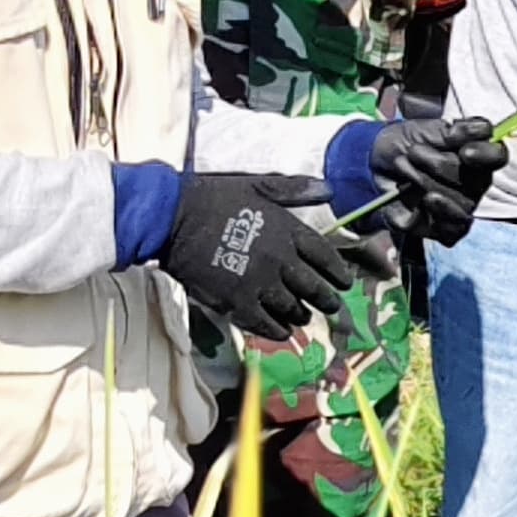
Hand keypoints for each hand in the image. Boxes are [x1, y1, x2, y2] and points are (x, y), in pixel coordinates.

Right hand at [163, 170, 355, 339]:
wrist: (171, 217)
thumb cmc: (213, 198)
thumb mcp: (257, 185)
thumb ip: (295, 189)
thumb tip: (329, 189)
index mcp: (288, 230)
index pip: (326, 257)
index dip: (338, 272)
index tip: (344, 282)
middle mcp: (280, 259)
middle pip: (314, 288)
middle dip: (327, 300)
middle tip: (332, 306)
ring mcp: (259, 283)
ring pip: (293, 309)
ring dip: (301, 314)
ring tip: (303, 316)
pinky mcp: (236, 302)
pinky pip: (267, 324)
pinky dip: (278, 330)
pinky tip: (282, 331)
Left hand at [366, 112, 504, 246]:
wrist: (373, 165)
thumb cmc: (404, 144)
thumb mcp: (425, 129)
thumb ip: (456, 130)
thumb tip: (484, 129)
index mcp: (476, 157)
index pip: (497, 157)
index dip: (487, 156)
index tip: (465, 152)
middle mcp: (475, 184)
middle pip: (475, 182)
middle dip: (439, 165)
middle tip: (413, 153)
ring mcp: (462, 207)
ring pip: (462, 204)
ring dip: (428, 184)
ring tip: (404, 170)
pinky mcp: (446, 228)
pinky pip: (455, 228)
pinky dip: (440, 212)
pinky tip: (424, 201)